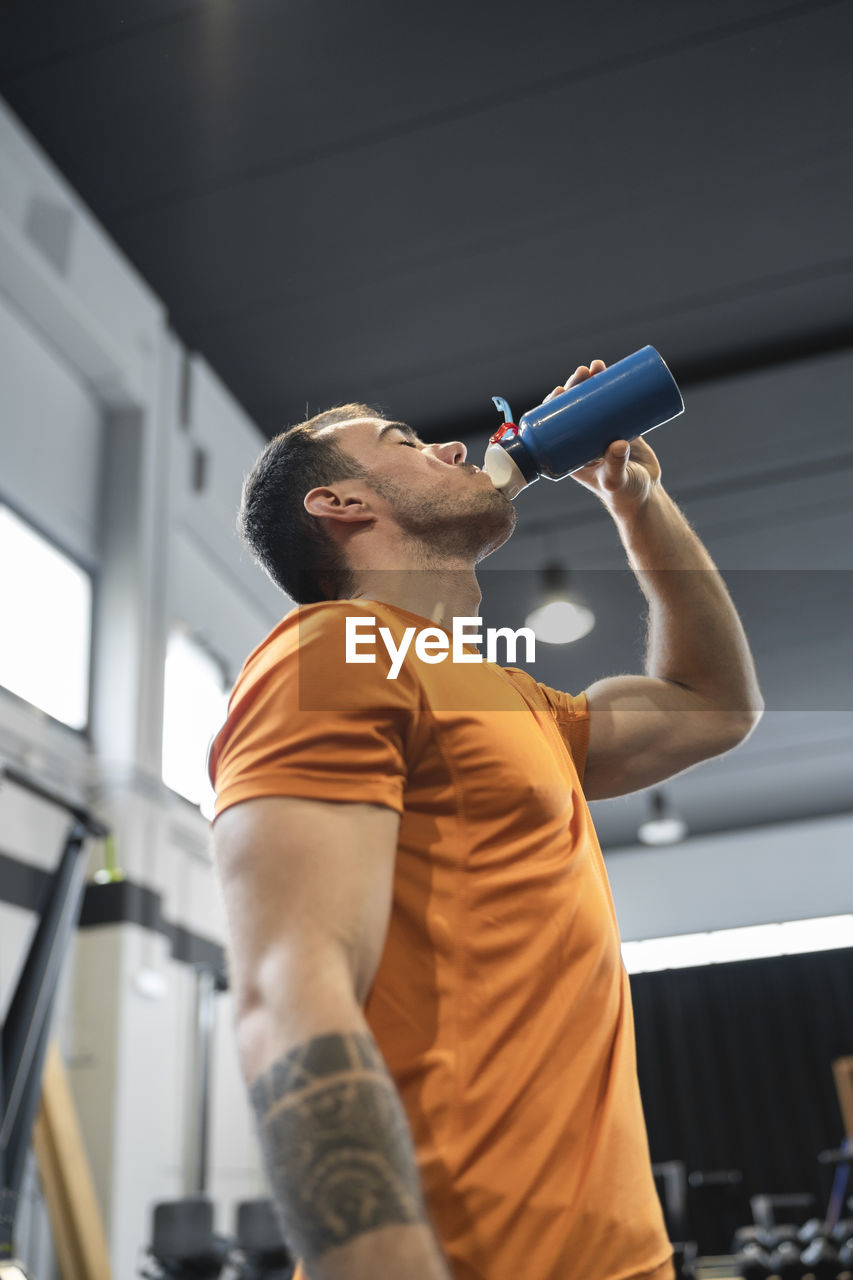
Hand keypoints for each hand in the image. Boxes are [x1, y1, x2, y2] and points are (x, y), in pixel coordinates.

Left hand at [543, 360, 661, 516]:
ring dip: (593, 382)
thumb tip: (618, 443)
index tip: (561, 390)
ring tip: (597, 366)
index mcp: (569, 452)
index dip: (554, 405)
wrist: (645, 497)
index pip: (555, 424)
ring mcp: (602, 433)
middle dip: (576, 386)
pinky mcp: (621, 428)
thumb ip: (615, 465)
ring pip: (593, 402)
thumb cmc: (624, 494)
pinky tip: (612, 371)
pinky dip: (613, 388)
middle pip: (575, 407)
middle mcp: (582, 440)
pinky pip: (614, 404)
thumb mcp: (616, 480)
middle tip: (584, 372)